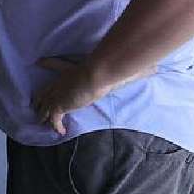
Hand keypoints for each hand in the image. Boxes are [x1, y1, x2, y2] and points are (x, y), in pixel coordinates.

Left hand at [31, 57, 157, 134]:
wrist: (99, 73)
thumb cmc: (108, 69)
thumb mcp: (120, 68)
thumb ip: (136, 68)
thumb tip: (156, 68)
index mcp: (72, 68)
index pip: (56, 64)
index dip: (47, 63)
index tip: (39, 62)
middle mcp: (62, 80)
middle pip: (46, 89)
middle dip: (41, 97)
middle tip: (36, 104)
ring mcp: (58, 92)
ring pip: (44, 104)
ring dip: (43, 113)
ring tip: (42, 121)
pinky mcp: (59, 104)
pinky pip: (52, 117)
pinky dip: (55, 125)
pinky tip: (59, 131)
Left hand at [31, 57, 107, 135]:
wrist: (92, 76)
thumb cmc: (85, 71)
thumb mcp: (66, 66)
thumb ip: (53, 64)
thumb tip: (38, 61)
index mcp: (54, 81)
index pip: (43, 92)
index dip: (40, 99)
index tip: (37, 104)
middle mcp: (52, 90)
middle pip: (41, 102)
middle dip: (40, 110)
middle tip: (41, 119)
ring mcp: (54, 99)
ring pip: (44, 112)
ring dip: (46, 120)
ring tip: (48, 127)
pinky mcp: (59, 107)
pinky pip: (54, 120)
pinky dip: (57, 127)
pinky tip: (62, 132)